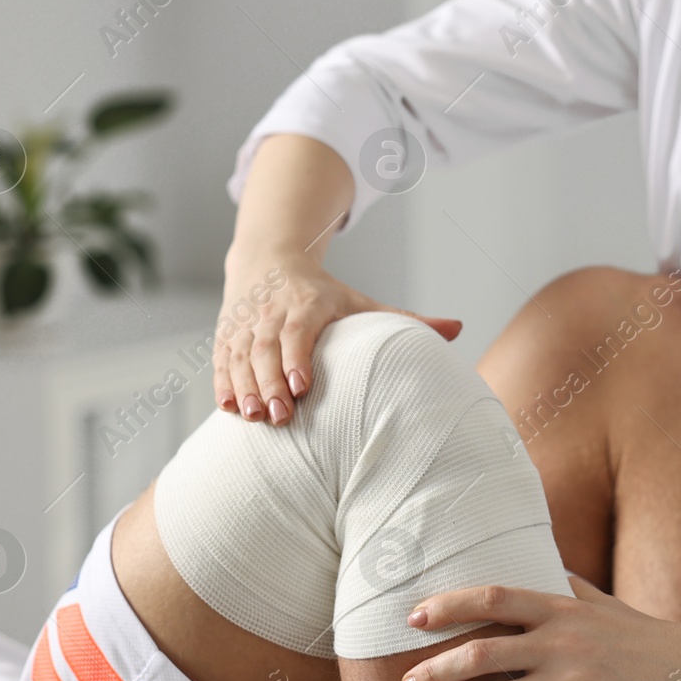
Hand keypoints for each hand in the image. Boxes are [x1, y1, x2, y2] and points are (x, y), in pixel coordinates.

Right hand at [213, 253, 460, 423]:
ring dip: (244, 387)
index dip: (296, 357)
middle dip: (269, 383)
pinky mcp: (227, 334)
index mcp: (307, 303)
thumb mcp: (361, 302)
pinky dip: (223, 383)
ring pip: (241, 356)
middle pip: (266, 348)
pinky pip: (221, 360)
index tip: (302, 387)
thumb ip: (406, 320)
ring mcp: (245, 323)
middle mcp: (272, 311)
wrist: (268, 262)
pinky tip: (229, 408)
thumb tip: (459, 328)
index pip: (298, 330)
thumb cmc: (323, 294)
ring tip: (254, 418)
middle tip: (279, 417)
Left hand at [396, 578, 680, 680]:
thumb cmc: (645, 635)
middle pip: (482, 652)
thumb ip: (565, 585)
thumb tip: (535, 562)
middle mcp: (561, 643)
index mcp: (561, 608)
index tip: (413, 618)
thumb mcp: (603, 602)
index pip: (493, 597)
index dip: (448, 605)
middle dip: (434, 671)